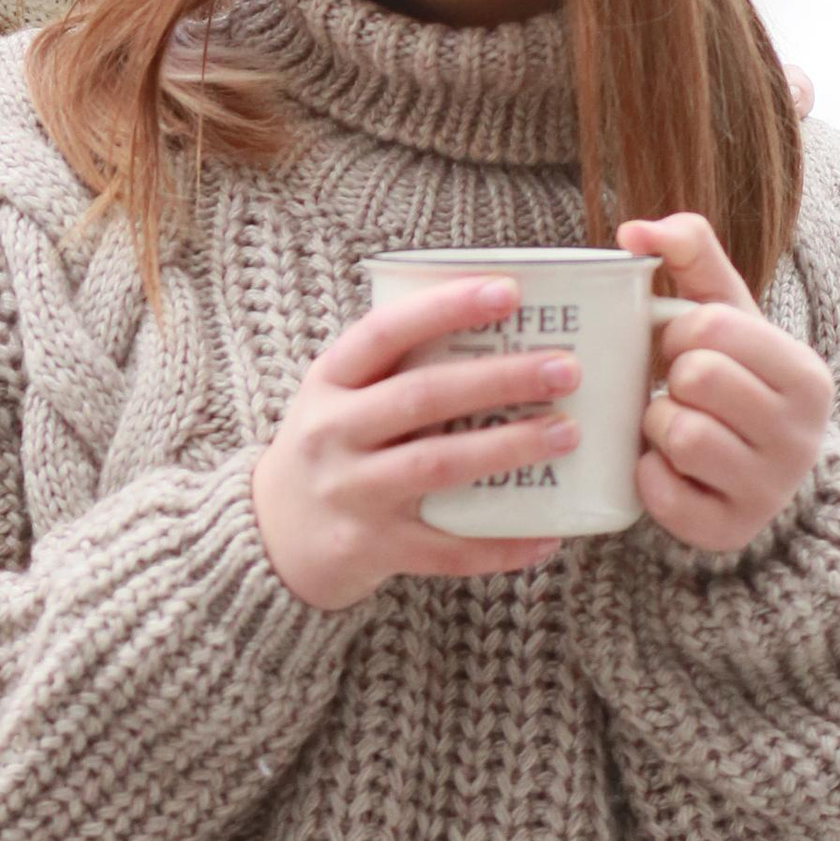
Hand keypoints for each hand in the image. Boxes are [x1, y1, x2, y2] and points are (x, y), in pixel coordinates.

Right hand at [252, 274, 577, 611]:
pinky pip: (447, 549)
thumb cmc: (331, 448)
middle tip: (564, 370)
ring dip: (508, 448)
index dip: (445, 307)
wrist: (273, 536)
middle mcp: (333, 432)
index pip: (385, 331)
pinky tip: (548, 535)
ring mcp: (351, 493)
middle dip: (500, 378)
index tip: (509, 291)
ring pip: (438, 466)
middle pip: (422, 396)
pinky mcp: (373, 547)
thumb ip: (397, 367)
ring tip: (567, 433)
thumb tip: (505, 329)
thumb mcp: (340, 396)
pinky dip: (501, 544)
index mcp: (330, 381)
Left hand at [620, 213, 830, 555]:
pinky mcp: (728, 532)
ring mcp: (769, 490)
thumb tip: (634, 229)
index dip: (678, 331)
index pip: (711, 326)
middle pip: (695, 378)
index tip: (685, 348)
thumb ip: (691, 256)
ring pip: (677, 434)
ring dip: (656, 427)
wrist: (758, 479)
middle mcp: (801, 435)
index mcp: (805, 374)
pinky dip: (648, 476)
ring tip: (673, 427)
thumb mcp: (727, 317)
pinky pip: (660, 492)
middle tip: (679, 392)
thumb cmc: (733, 382)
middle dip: (669, 380)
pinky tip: (667, 469)